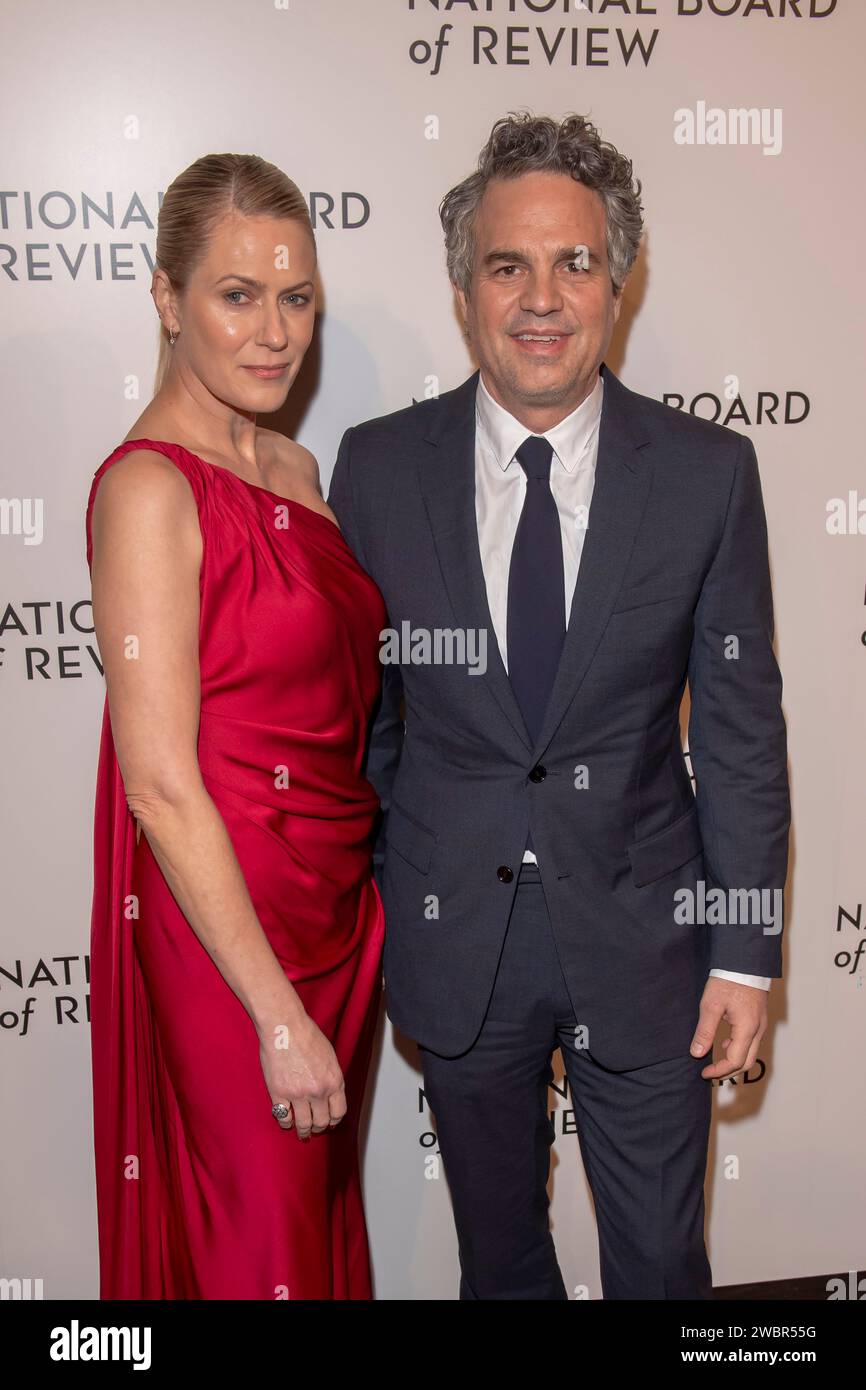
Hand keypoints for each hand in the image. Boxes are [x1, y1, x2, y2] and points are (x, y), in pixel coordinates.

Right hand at [258, 1012, 346, 1139]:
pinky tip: (286, 1120)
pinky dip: (285, 1122)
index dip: (334, 1120)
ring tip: (301, 1133)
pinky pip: (283, 1117)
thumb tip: (330, 1094)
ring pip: (303, 1124)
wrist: (285, 1027)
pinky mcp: (279, 1093)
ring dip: (303, 1131)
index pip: (338, 1112)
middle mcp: (318, 1091)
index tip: (329, 1123)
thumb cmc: (307, 1035)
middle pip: (321, 1121)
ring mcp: (298, 1094)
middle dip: (318, 1127)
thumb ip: (331, 1078)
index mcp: (334, 1081)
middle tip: (314, 1128)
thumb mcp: (330, 1057)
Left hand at [690, 977, 768, 1079]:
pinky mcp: (759, 1019)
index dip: (719, 1071)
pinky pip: (751, 1041)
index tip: (703, 1073)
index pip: (734, 1062)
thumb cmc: (728, 980)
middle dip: (728, 1071)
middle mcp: (758, 1030)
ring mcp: (761, 1025)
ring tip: (714, 1059)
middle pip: (746, 1062)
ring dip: (733, 1061)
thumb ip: (705, 1031)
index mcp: (747, 1029)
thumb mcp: (711, 1005)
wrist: (745, 962)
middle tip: (710, 1073)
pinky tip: (724, 1042)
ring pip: (750, 1053)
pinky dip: (738, 1049)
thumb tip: (697, 1053)